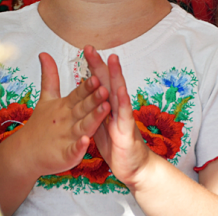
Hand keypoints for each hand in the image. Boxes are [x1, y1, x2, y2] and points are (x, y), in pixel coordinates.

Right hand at [17, 52, 110, 176]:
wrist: (25, 153)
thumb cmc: (40, 124)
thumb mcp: (46, 98)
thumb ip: (49, 76)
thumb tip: (44, 53)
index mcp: (65, 106)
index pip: (78, 94)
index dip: (87, 86)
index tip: (97, 75)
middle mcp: (67, 120)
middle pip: (82, 108)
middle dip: (94, 98)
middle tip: (105, 88)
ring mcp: (66, 137)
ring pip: (83, 126)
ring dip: (94, 118)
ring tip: (105, 108)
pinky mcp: (65, 155)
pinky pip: (74, 150)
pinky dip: (80, 147)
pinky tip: (86, 141)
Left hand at [84, 46, 150, 187]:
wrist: (132, 168)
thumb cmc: (117, 145)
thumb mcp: (101, 124)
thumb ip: (94, 108)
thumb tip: (86, 93)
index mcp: (108, 106)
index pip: (100, 82)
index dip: (93, 66)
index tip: (85, 49)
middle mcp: (117, 108)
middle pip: (108, 82)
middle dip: (100, 64)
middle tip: (90, 47)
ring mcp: (124, 118)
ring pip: (119, 93)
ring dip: (116, 76)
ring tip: (112, 59)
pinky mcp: (127, 133)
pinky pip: (125, 116)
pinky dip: (123, 103)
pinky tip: (121, 91)